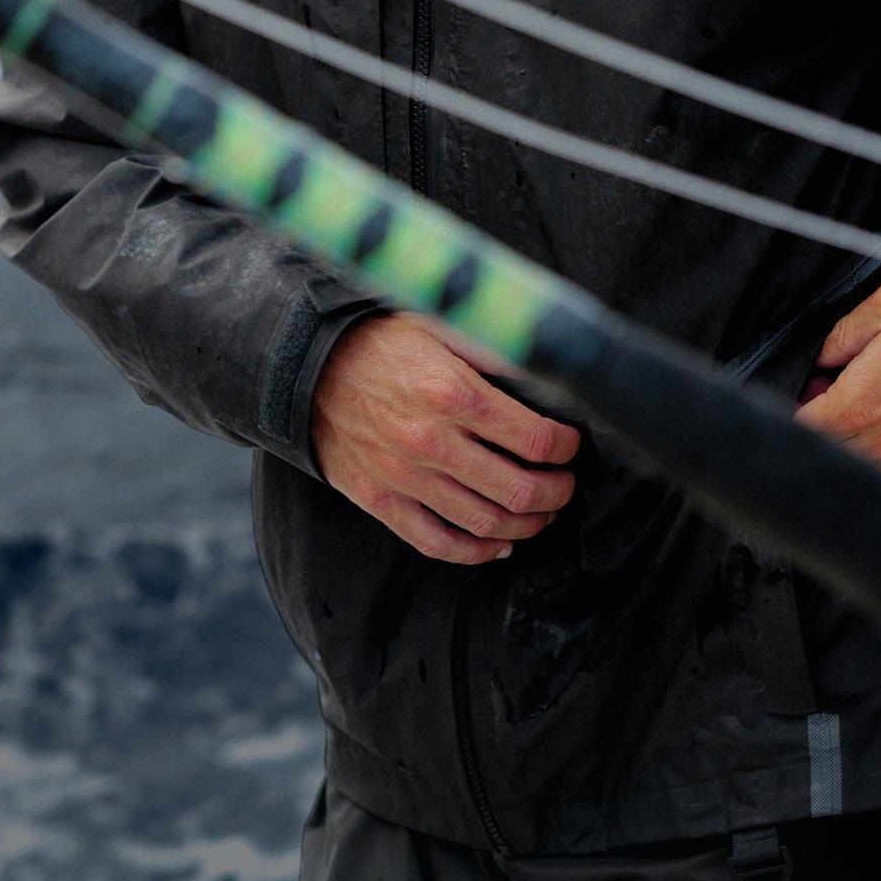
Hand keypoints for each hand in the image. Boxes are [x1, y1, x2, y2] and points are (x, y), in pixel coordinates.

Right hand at [311, 313, 581, 563]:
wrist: (309, 369)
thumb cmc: (382, 346)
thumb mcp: (440, 327)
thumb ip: (493, 349)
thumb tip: (547, 369)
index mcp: (453, 393)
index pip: (535, 438)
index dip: (565, 448)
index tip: (570, 445)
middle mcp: (431, 441)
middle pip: (519, 490)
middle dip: (557, 493)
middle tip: (565, 485)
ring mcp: (404, 476)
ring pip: (486, 523)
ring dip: (527, 524)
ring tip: (541, 514)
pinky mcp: (381, 500)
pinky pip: (437, 543)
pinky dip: (476, 552)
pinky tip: (498, 544)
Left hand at [794, 263, 880, 480]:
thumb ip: (839, 337)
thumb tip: (819, 361)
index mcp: (864, 403)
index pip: (804, 428)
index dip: (796, 407)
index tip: (803, 390)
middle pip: (833, 451)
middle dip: (824, 425)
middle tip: (830, 390)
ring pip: (869, 465)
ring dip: (857, 441)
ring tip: (871, 399)